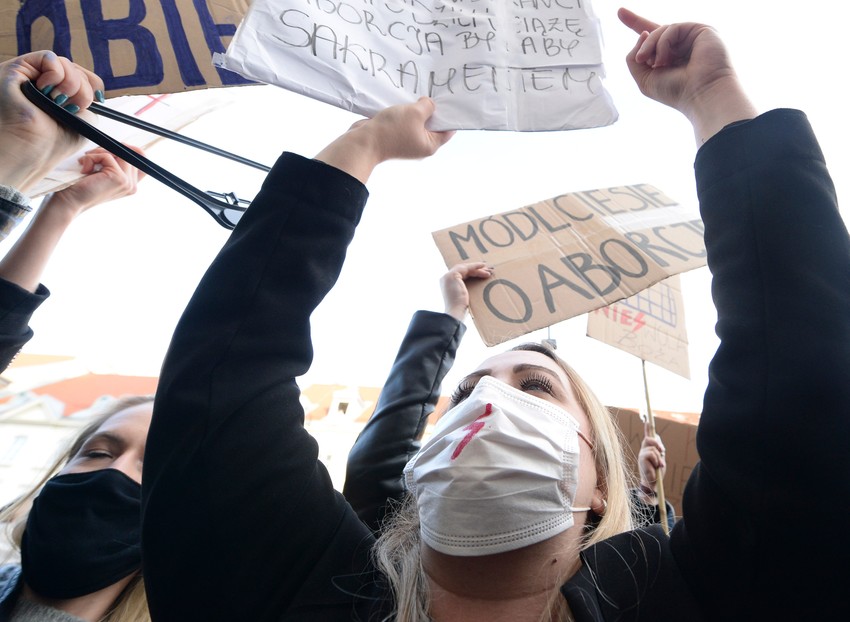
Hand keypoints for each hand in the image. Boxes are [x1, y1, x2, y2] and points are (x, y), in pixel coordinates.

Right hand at [0, 51, 103, 191]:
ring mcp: (29, 75)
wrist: (30, 149)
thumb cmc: (51, 142)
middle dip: (83, 89)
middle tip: (73, 107)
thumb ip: (87, 100)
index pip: (80, 76)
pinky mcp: (17, 68)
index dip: (93, 84)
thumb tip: (96, 93)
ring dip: (72, 85)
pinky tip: (47, 92)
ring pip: (65, 63)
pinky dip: (57, 74)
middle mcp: (41, 82)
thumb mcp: (81, 121)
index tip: (99, 100)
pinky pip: (49, 57)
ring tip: (58, 103)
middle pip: (75, 69)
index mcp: (57, 94)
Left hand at [42, 146, 145, 217]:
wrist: (71, 201)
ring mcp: (127, 182)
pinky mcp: (119, 178)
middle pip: (130, 153)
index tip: (113, 147)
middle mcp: (132, 185)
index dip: (131, 150)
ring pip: (119, 153)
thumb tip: (120, 144)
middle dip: (108, 149)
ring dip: (99, 153)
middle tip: (91, 157)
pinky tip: (85, 169)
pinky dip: (92, 158)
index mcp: (131, 185)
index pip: (142, 161)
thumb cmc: (82, 186)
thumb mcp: (103, 172)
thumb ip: (115, 162)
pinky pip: (107, 156)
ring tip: (87, 163)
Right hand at [315, 97, 454, 183]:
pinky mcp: (395, 136)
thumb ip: (427, 106)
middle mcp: (420, 146)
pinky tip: (404, 100)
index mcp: (430, 145)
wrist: (364, 142)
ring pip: (417, 122)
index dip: (450, 115)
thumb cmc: (392, 130)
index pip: (448, 130)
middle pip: (432, 125)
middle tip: (434, 92)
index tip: (451, 100)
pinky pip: (404, 122)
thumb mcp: (415, 112)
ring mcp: (407, 141)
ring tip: (418, 94)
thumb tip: (428, 104)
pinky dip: (405, 113)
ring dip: (416, 110)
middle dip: (432, 110)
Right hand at [440, 262, 493, 319]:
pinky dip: (474, 266)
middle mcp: (446, 279)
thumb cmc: (460, 309)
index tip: (482, 274)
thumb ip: (465, 291)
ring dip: (477, 268)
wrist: (455, 313)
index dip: (471, 273)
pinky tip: (482, 266)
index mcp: (447, 285)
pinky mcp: (452, 275)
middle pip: (463, 270)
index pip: (461, 275)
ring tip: (488, 270)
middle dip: (475, 270)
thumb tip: (476, 289)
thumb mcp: (463, 298)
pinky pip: (465, 267)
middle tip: (487, 270)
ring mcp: (448, 276)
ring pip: (464, 268)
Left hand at [618, 8, 756, 143]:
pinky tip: (665, 60)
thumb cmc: (675, 91)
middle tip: (629, 34)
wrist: (701, 94)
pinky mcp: (701, 30)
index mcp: (669, 58)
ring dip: (650, 47)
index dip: (636, 24)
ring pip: (659, 30)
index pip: (652, 39)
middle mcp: (680, 46)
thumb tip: (642, 34)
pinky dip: (663, 43)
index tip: (620, 13)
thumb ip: (633, 58)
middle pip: (654, 29)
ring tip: (655, 65)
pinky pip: (672, 29)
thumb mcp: (644, 78)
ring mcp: (690, 37)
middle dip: (636, 23)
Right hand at [638, 423, 665, 493]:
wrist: (652, 484)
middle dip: (658, 444)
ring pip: (653, 449)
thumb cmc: (656, 472)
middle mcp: (643, 450)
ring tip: (659, 466)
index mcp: (648, 449)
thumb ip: (658, 448)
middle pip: (650, 438)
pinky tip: (655, 468)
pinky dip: (656, 461)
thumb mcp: (659, 458)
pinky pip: (651, 454)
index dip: (647, 427)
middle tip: (662, 452)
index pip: (647, 436)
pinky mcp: (641, 460)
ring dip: (659, 458)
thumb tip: (656, 436)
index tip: (647, 419)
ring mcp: (642, 455)